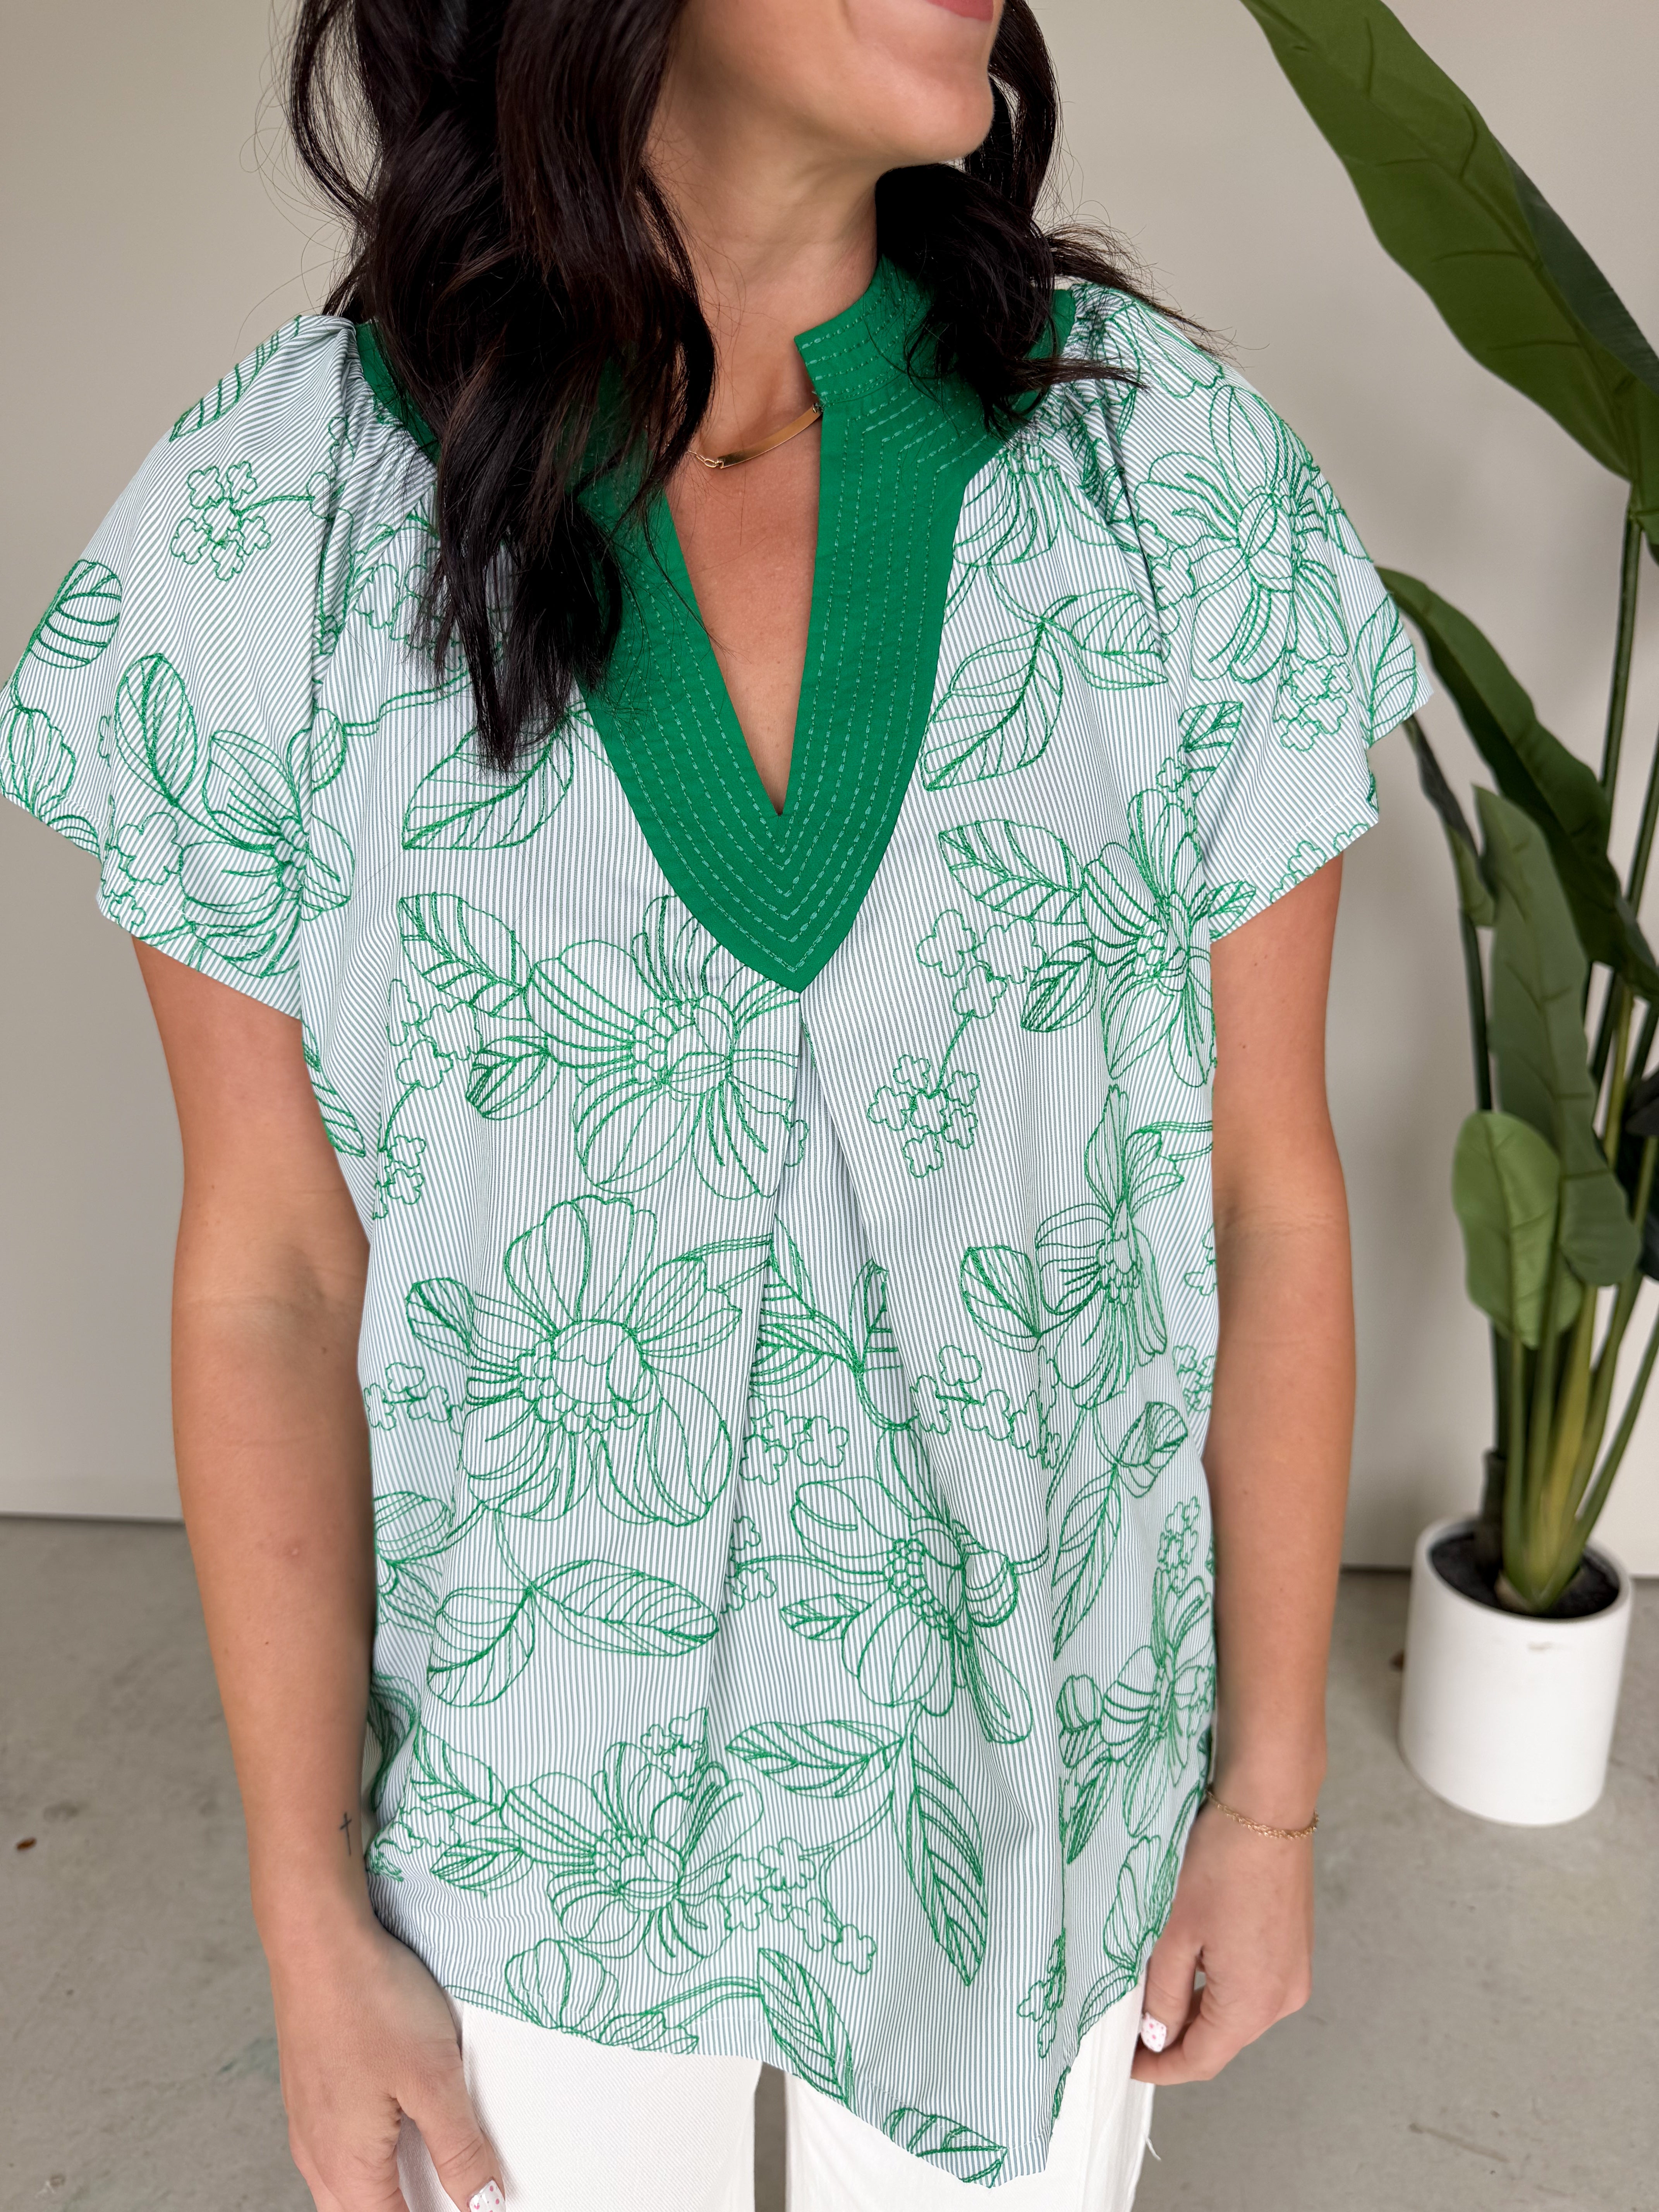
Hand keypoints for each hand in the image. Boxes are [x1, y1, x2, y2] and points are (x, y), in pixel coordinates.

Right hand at [268, 1909, 500, 2210]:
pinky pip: (337, 2149)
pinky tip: (397, 2125)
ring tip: (433, 2168)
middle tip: (452, 2191)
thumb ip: (459, 2149)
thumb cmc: (369, 2001)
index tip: (470, 2206)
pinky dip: (371, 2157)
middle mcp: (318, 2155)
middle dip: (407, 2208)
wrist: (317, 1942)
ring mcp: (308, 2123)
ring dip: (386, 2188)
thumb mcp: (433, 2079)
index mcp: (348, 2167)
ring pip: (346, 2187)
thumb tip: (482, 2204)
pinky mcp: (309, 2091)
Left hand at [1129, 1795, 1313, 2083]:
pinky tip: (1191, 1964)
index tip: (1127, 2064)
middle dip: (1175, 2038)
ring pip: (1235, 2011)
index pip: (1200, 2060)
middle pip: (1220, 2039)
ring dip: (1196, 2009)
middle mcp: (1283, 1997)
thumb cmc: (1221, 1861)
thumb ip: (1165, 1993)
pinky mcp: (1293, 1947)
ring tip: (1154, 1992)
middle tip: (1131, 2027)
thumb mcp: (1175, 1933)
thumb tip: (1158, 2035)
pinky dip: (1218, 1985)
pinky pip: (1252, 1984)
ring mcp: (1293, 1972)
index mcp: (1253, 2003)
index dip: (1158, 2067)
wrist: (1267, 1806)